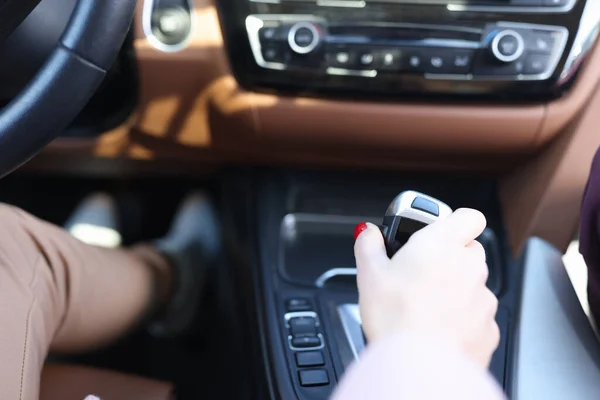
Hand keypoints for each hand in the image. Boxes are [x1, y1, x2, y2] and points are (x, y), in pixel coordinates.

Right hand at [354, 209, 499, 367]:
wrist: (417, 367)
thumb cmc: (396, 319)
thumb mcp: (369, 274)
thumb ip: (369, 244)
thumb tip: (368, 233)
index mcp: (443, 244)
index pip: (468, 216)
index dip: (454, 220)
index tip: (437, 231)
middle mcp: (469, 266)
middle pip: (469, 249)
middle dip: (449, 257)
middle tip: (420, 273)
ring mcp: (483, 297)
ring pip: (473, 283)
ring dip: (455, 288)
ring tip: (425, 305)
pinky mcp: (489, 326)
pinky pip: (477, 314)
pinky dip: (462, 317)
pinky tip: (438, 327)